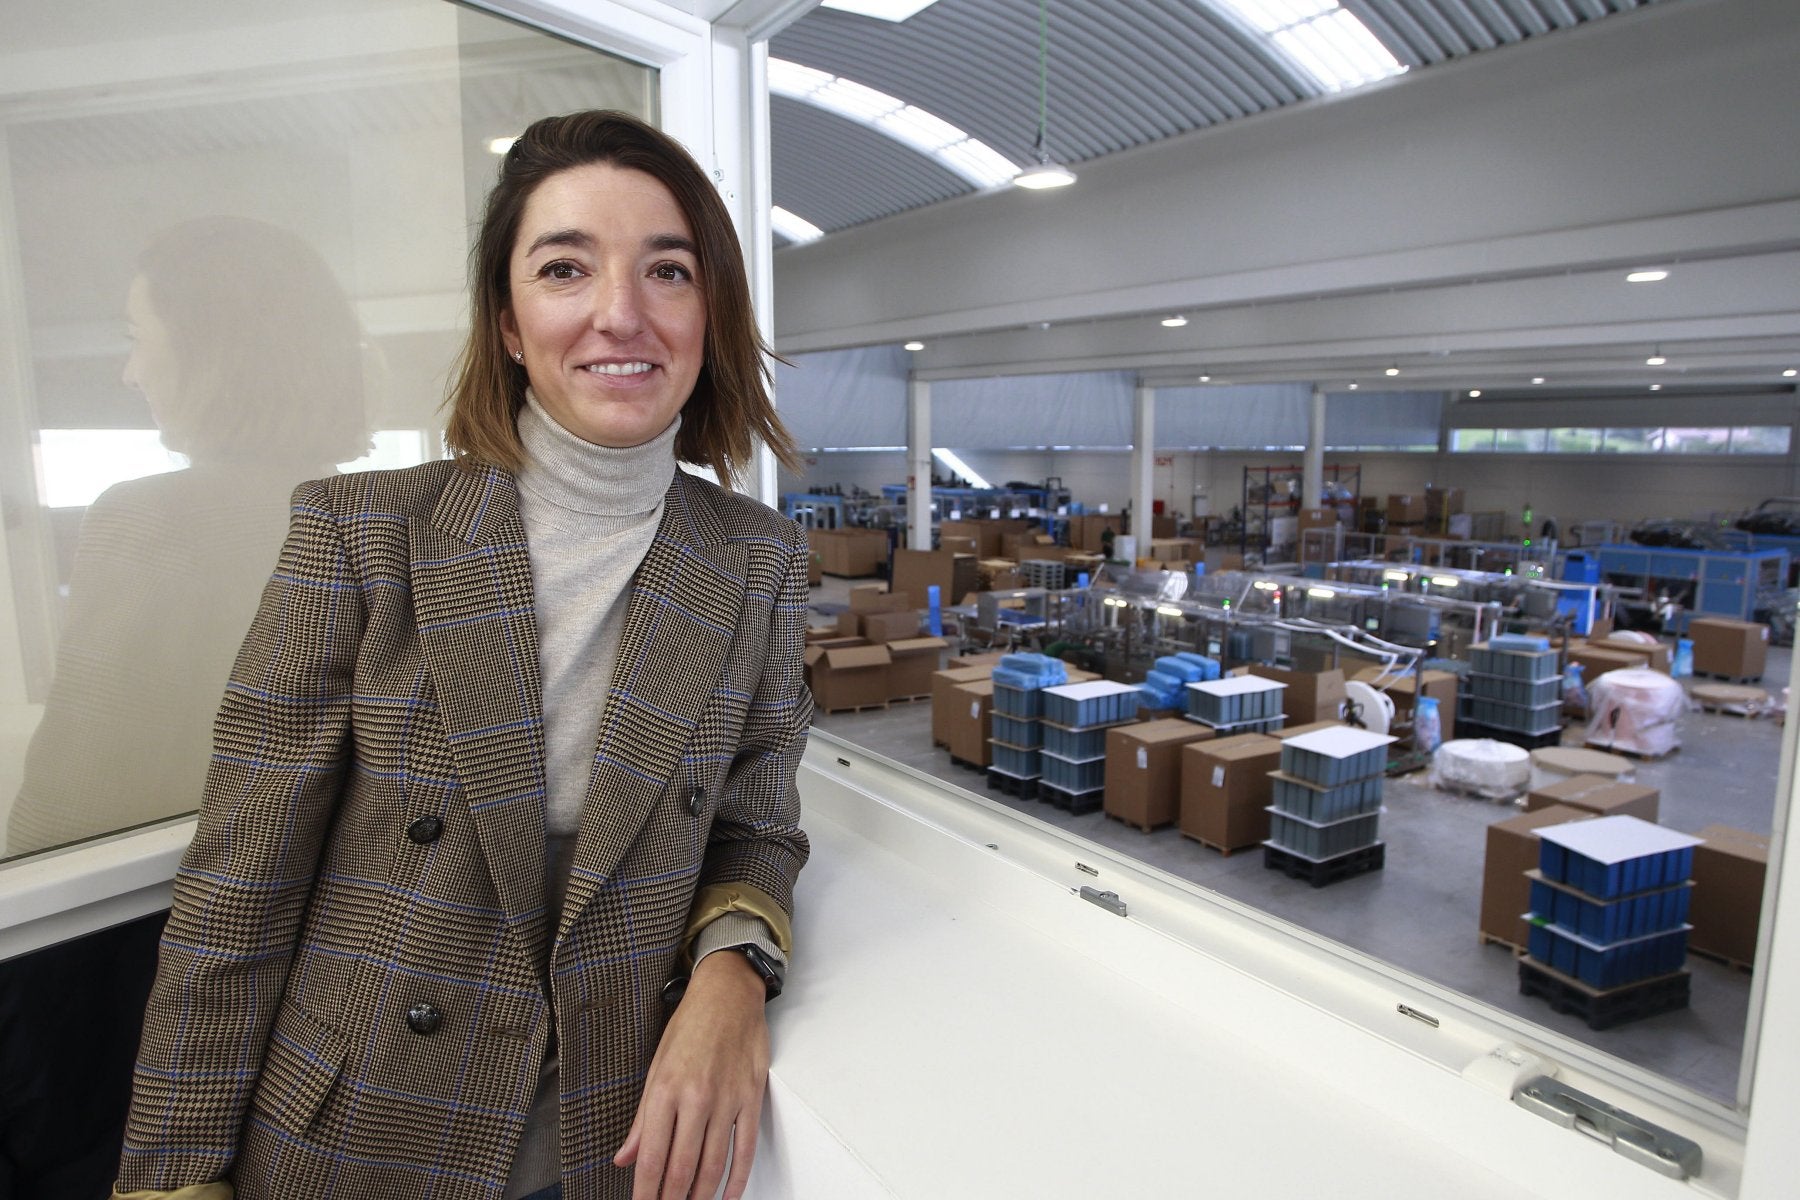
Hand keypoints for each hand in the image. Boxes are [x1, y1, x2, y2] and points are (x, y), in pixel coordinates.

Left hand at [614, 950, 770, 1198]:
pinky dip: (738, 1179)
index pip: (652, 1157)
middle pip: (682, 1168)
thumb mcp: (655, 1067)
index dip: (646, 1192)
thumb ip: (642, 1119)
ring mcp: (727, 1099)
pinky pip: (745, 1148)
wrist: (729, 994)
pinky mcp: (751, 1098)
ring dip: (702, 1196)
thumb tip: (626, 1156)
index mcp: (666, 1090)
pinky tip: (729, 1194)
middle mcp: (696, 1098)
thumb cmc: (691, 1025)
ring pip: (713, 1164)